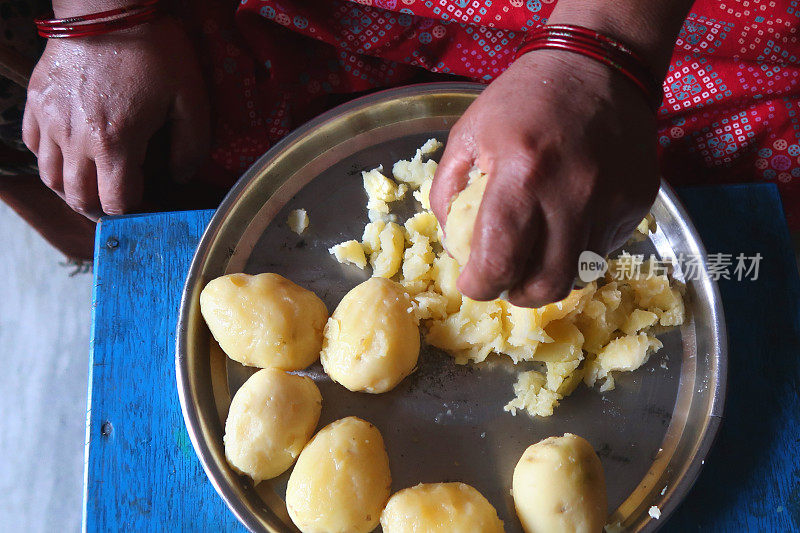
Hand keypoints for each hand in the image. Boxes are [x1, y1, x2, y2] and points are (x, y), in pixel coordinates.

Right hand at [22, 17, 208, 218]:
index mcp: (115, 142)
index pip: (117, 202)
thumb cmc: (154, 50)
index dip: (135, 212)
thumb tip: (180, 177)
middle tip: (120, 206)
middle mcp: (75, 138)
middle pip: (79, 199)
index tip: (148, 206)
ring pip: (51, 178)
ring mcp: (50, 120)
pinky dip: (51, 161)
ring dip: (73, 192)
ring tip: (94, 189)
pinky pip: (34, 146)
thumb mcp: (190, 98)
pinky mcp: (35, 101)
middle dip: (102, 211)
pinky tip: (71, 157)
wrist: (107, 6)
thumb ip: (191, 146)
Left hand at [430, 50, 659, 307]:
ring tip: (534, 253)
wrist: (598, 67)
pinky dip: (577, 251)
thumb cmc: (522, 100)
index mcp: (521, 175)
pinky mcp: (637, 203)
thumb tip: (455, 247)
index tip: (473, 281)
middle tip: (505, 280)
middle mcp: (571, 195)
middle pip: (546, 285)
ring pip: (579, 274)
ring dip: (549, 275)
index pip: (500, 261)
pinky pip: (603, 250)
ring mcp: (611, 202)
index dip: (480, 285)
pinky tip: (565, 224)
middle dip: (517, 294)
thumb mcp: (468, 134)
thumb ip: (449, 192)